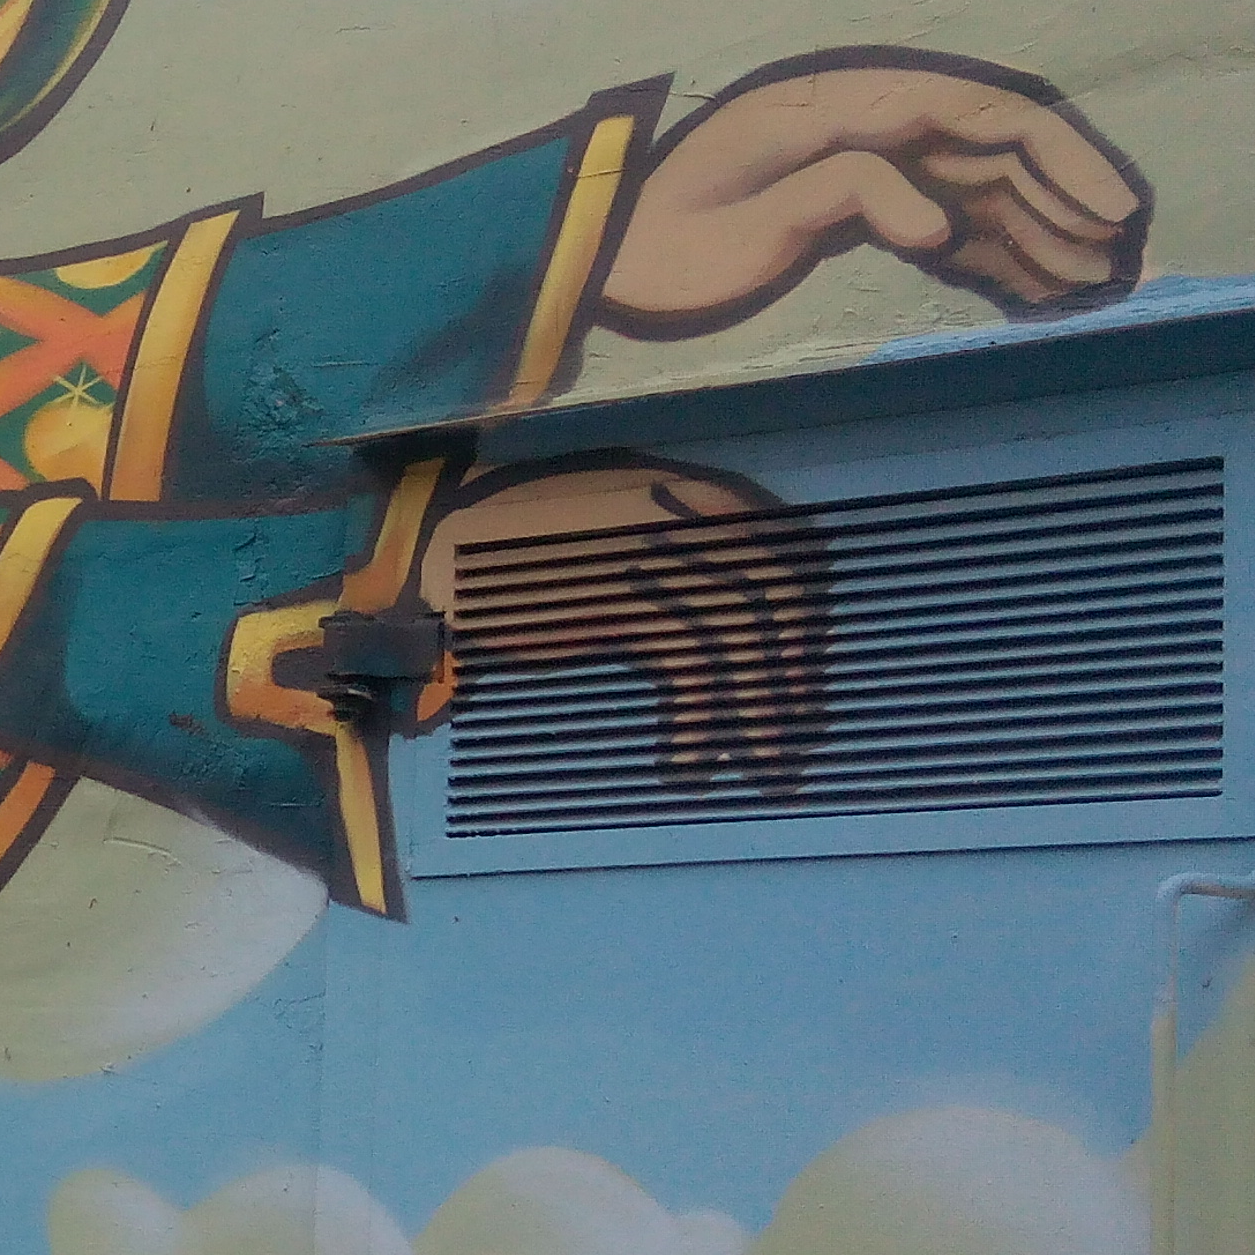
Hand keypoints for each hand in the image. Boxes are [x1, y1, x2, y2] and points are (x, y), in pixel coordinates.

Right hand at [420, 457, 825, 794]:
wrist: (447, 552)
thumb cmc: (531, 546)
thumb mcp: (621, 529)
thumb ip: (680, 547)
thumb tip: (737, 606)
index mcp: (694, 490)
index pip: (788, 547)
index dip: (808, 613)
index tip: (806, 664)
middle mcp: (688, 515)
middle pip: (776, 595)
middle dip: (796, 668)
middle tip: (800, 727)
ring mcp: (659, 557)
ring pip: (742, 636)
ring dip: (761, 708)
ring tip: (769, 764)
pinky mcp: (624, 605)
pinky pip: (689, 669)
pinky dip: (699, 721)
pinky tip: (688, 759)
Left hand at [599, 54, 1145, 334]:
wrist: (593, 256)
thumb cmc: (655, 243)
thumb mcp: (740, 226)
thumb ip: (841, 198)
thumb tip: (940, 219)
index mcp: (840, 106)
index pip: (975, 114)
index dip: (1053, 157)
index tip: (1106, 211)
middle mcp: (862, 121)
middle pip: (990, 148)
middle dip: (1060, 201)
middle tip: (1117, 263)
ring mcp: (860, 162)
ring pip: (975, 186)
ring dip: (1035, 231)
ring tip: (1090, 285)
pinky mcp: (850, 205)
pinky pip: (941, 218)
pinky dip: (991, 250)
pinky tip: (1035, 288)